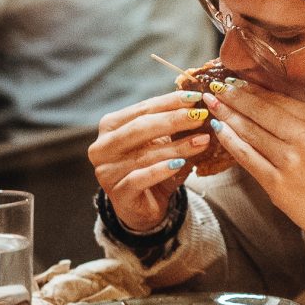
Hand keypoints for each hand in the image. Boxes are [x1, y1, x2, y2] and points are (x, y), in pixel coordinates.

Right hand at [89, 90, 217, 232]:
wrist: (144, 207)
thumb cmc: (152, 168)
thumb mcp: (161, 143)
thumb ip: (172, 125)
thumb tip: (198, 105)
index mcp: (110, 127)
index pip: (142, 109)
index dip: (169, 102)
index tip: (195, 97)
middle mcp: (102, 147)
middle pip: (140, 128)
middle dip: (173, 120)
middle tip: (200, 116)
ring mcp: (106, 172)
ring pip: (144, 154)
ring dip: (177, 147)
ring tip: (202, 140)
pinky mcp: (118, 194)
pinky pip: (141, 178)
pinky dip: (162, 170)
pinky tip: (181, 164)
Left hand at [204, 81, 304, 261]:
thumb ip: (299, 121)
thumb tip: (261, 100)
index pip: (278, 99)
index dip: (252, 89)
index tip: (234, 81)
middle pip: (261, 111)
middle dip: (234, 97)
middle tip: (215, 88)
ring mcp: (291, 161)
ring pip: (251, 132)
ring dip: (228, 116)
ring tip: (213, 105)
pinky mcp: (278, 183)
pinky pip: (247, 157)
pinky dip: (230, 141)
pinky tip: (219, 130)